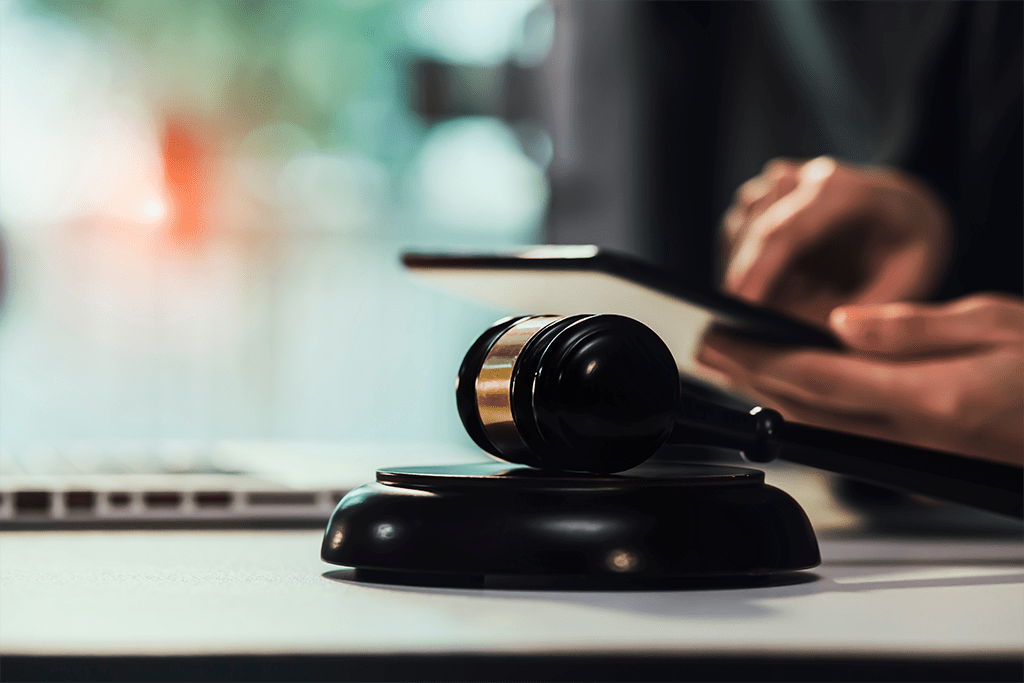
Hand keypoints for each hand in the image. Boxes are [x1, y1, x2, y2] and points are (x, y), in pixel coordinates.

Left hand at [696, 294, 1023, 465]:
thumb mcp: (996, 322)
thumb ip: (914, 327)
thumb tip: (844, 323)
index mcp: (930, 396)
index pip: (817, 375)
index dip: (758, 358)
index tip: (721, 336)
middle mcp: (915, 437)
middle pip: (804, 407)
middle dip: (747, 378)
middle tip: (710, 349)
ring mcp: (916, 458)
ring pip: (819, 429)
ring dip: (769, 398)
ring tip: (734, 367)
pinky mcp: (922, 466)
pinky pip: (847, 441)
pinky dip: (807, 416)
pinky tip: (789, 397)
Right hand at [721, 156, 952, 323]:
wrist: (906, 211)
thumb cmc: (910, 250)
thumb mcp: (906, 285)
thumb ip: (858, 313)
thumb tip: (801, 337)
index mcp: (846, 192)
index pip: (785, 232)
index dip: (757, 273)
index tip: (738, 310)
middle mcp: (806, 179)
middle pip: (752, 232)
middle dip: (742, 282)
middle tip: (743, 329)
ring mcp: (779, 184)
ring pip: (737, 232)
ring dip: (744, 273)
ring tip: (776, 308)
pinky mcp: (763, 197)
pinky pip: (735, 234)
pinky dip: (744, 265)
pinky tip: (771, 288)